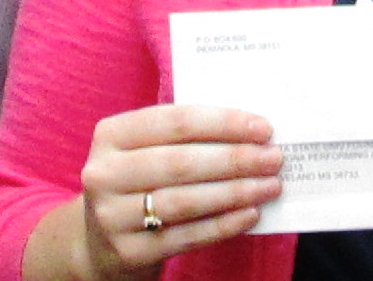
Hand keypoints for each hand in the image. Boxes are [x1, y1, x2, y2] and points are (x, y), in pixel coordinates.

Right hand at [70, 105, 282, 278]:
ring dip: (235, 192)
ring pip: (184, 201)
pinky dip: (222, 224)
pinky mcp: (127, 251)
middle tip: (274, 158)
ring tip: (270, 186)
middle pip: (181, 162)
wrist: (99, 241)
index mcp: (111, 135)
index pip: (176, 121)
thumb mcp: (146, 150)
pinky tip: (250, 214)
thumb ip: (187, 136)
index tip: (263, 127)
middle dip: (235, 159)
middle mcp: (104, 173)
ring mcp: (112, 216)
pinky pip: (185, 236)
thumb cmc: (139, 180)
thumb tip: (252, 130)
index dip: (223, 123)